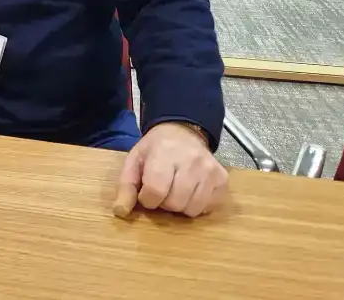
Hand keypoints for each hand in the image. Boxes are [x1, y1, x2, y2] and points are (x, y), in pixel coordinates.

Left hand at [113, 122, 227, 218]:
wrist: (183, 132)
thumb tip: (120, 211)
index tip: (146, 192)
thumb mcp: (134, 161)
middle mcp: (191, 160)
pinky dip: (197, 205)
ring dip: (180, 206)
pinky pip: (208, 207)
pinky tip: (191, 191)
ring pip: (193, 209)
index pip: (155, 191)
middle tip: (162, 190)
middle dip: (164, 203)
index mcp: (165, 152)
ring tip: (176, 190)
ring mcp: (210, 170)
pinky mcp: (222, 179)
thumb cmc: (155, 149)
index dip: (147, 199)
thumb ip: (126, 186)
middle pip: (175, 203)